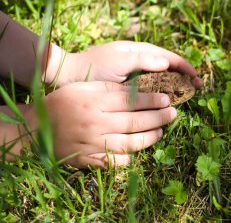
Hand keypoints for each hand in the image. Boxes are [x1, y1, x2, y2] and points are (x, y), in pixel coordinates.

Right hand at [26, 81, 176, 167]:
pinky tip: (139, 150)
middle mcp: (96, 123)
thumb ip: (109, 89)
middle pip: (135, 121)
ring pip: (130, 143)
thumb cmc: (63, 103)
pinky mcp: (89, 159)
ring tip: (161, 131)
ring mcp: (93, 143)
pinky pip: (115, 162)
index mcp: (94, 101)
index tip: (166, 99)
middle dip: (159, 118)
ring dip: (150, 138)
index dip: (151, 100)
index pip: (130, 100)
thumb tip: (137, 90)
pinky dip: (130, 157)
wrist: (37, 129)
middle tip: (173, 114)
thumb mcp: (84, 88)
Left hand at [49, 41, 202, 87]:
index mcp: (140, 50)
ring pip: (162, 78)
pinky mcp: (129, 85)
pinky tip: (166, 101)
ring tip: (187, 94)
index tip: (197, 79)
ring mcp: (135, 73)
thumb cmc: (94, 67)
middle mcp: (140, 60)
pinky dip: (162, 93)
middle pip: (169, 67)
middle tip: (197, 88)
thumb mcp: (119, 60)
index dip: (185, 67)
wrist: (71, 76)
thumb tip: (167, 63)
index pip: (169, 57)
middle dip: (184, 76)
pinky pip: (151, 88)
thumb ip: (143, 59)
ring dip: (175, 85)